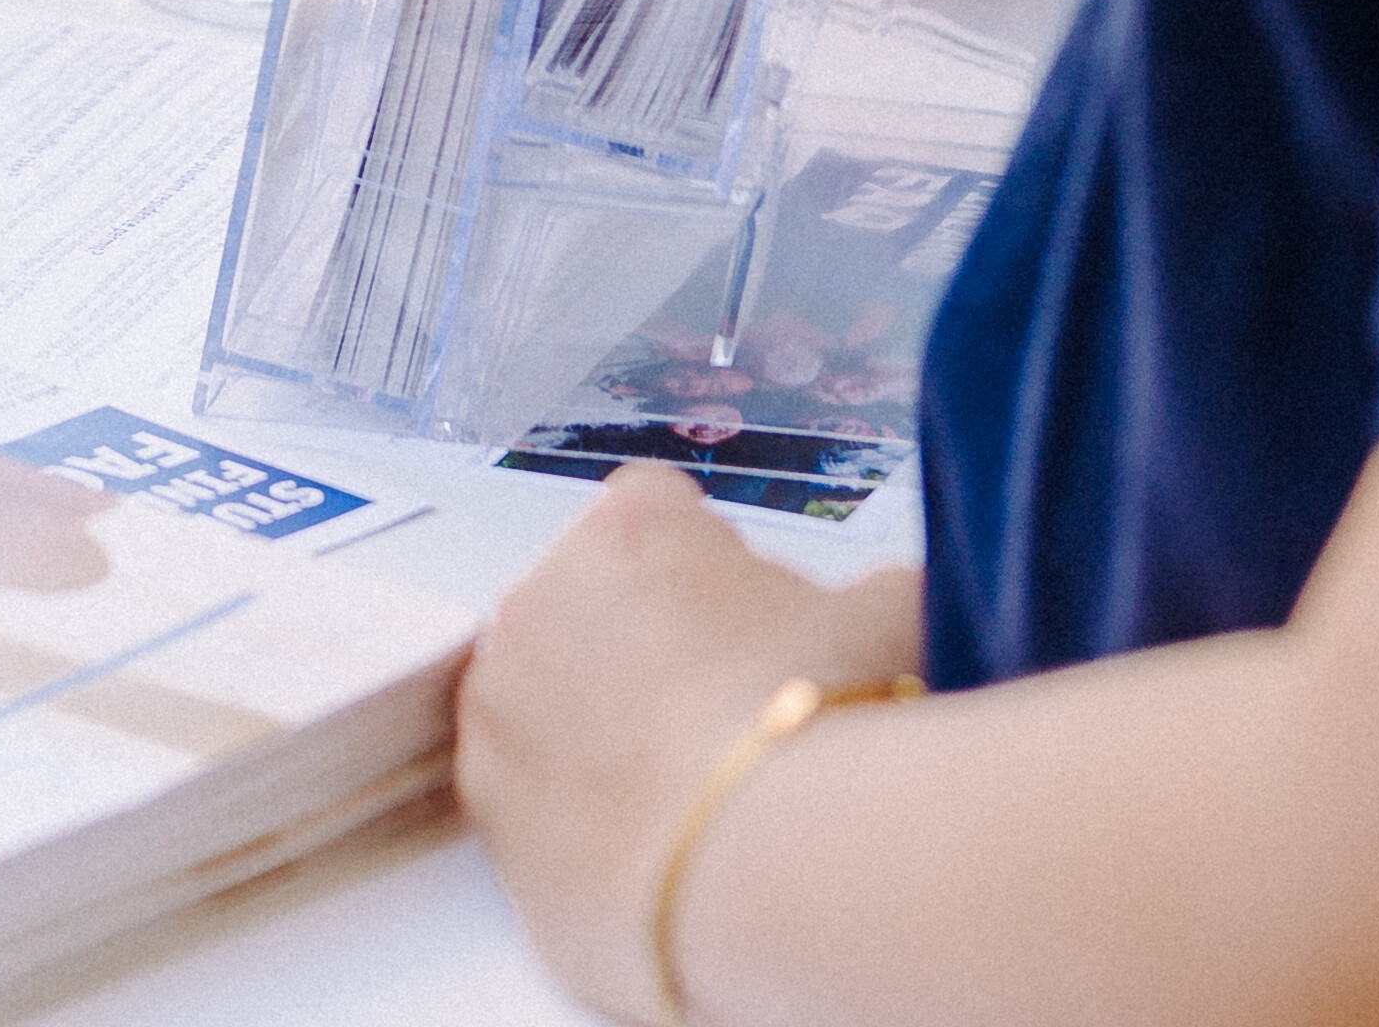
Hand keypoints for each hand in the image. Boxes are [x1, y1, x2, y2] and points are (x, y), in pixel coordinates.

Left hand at [459, 464, 919, 1021]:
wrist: (769, 867)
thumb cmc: (829, 723)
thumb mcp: (891, 617)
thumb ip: (862, 595)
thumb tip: (875, 610)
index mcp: (630, 526)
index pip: (657, 511)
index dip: (712, 569)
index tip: (751, 624)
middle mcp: (538, 599)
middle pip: (592, 606)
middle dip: (647, 651)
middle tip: (728, 721)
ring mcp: (498, 710)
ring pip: (547, 704)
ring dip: (600, 736)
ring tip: (694, 802)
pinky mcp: (486, 816)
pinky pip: (530, 805)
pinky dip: (577, 824)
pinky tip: (652, 856)